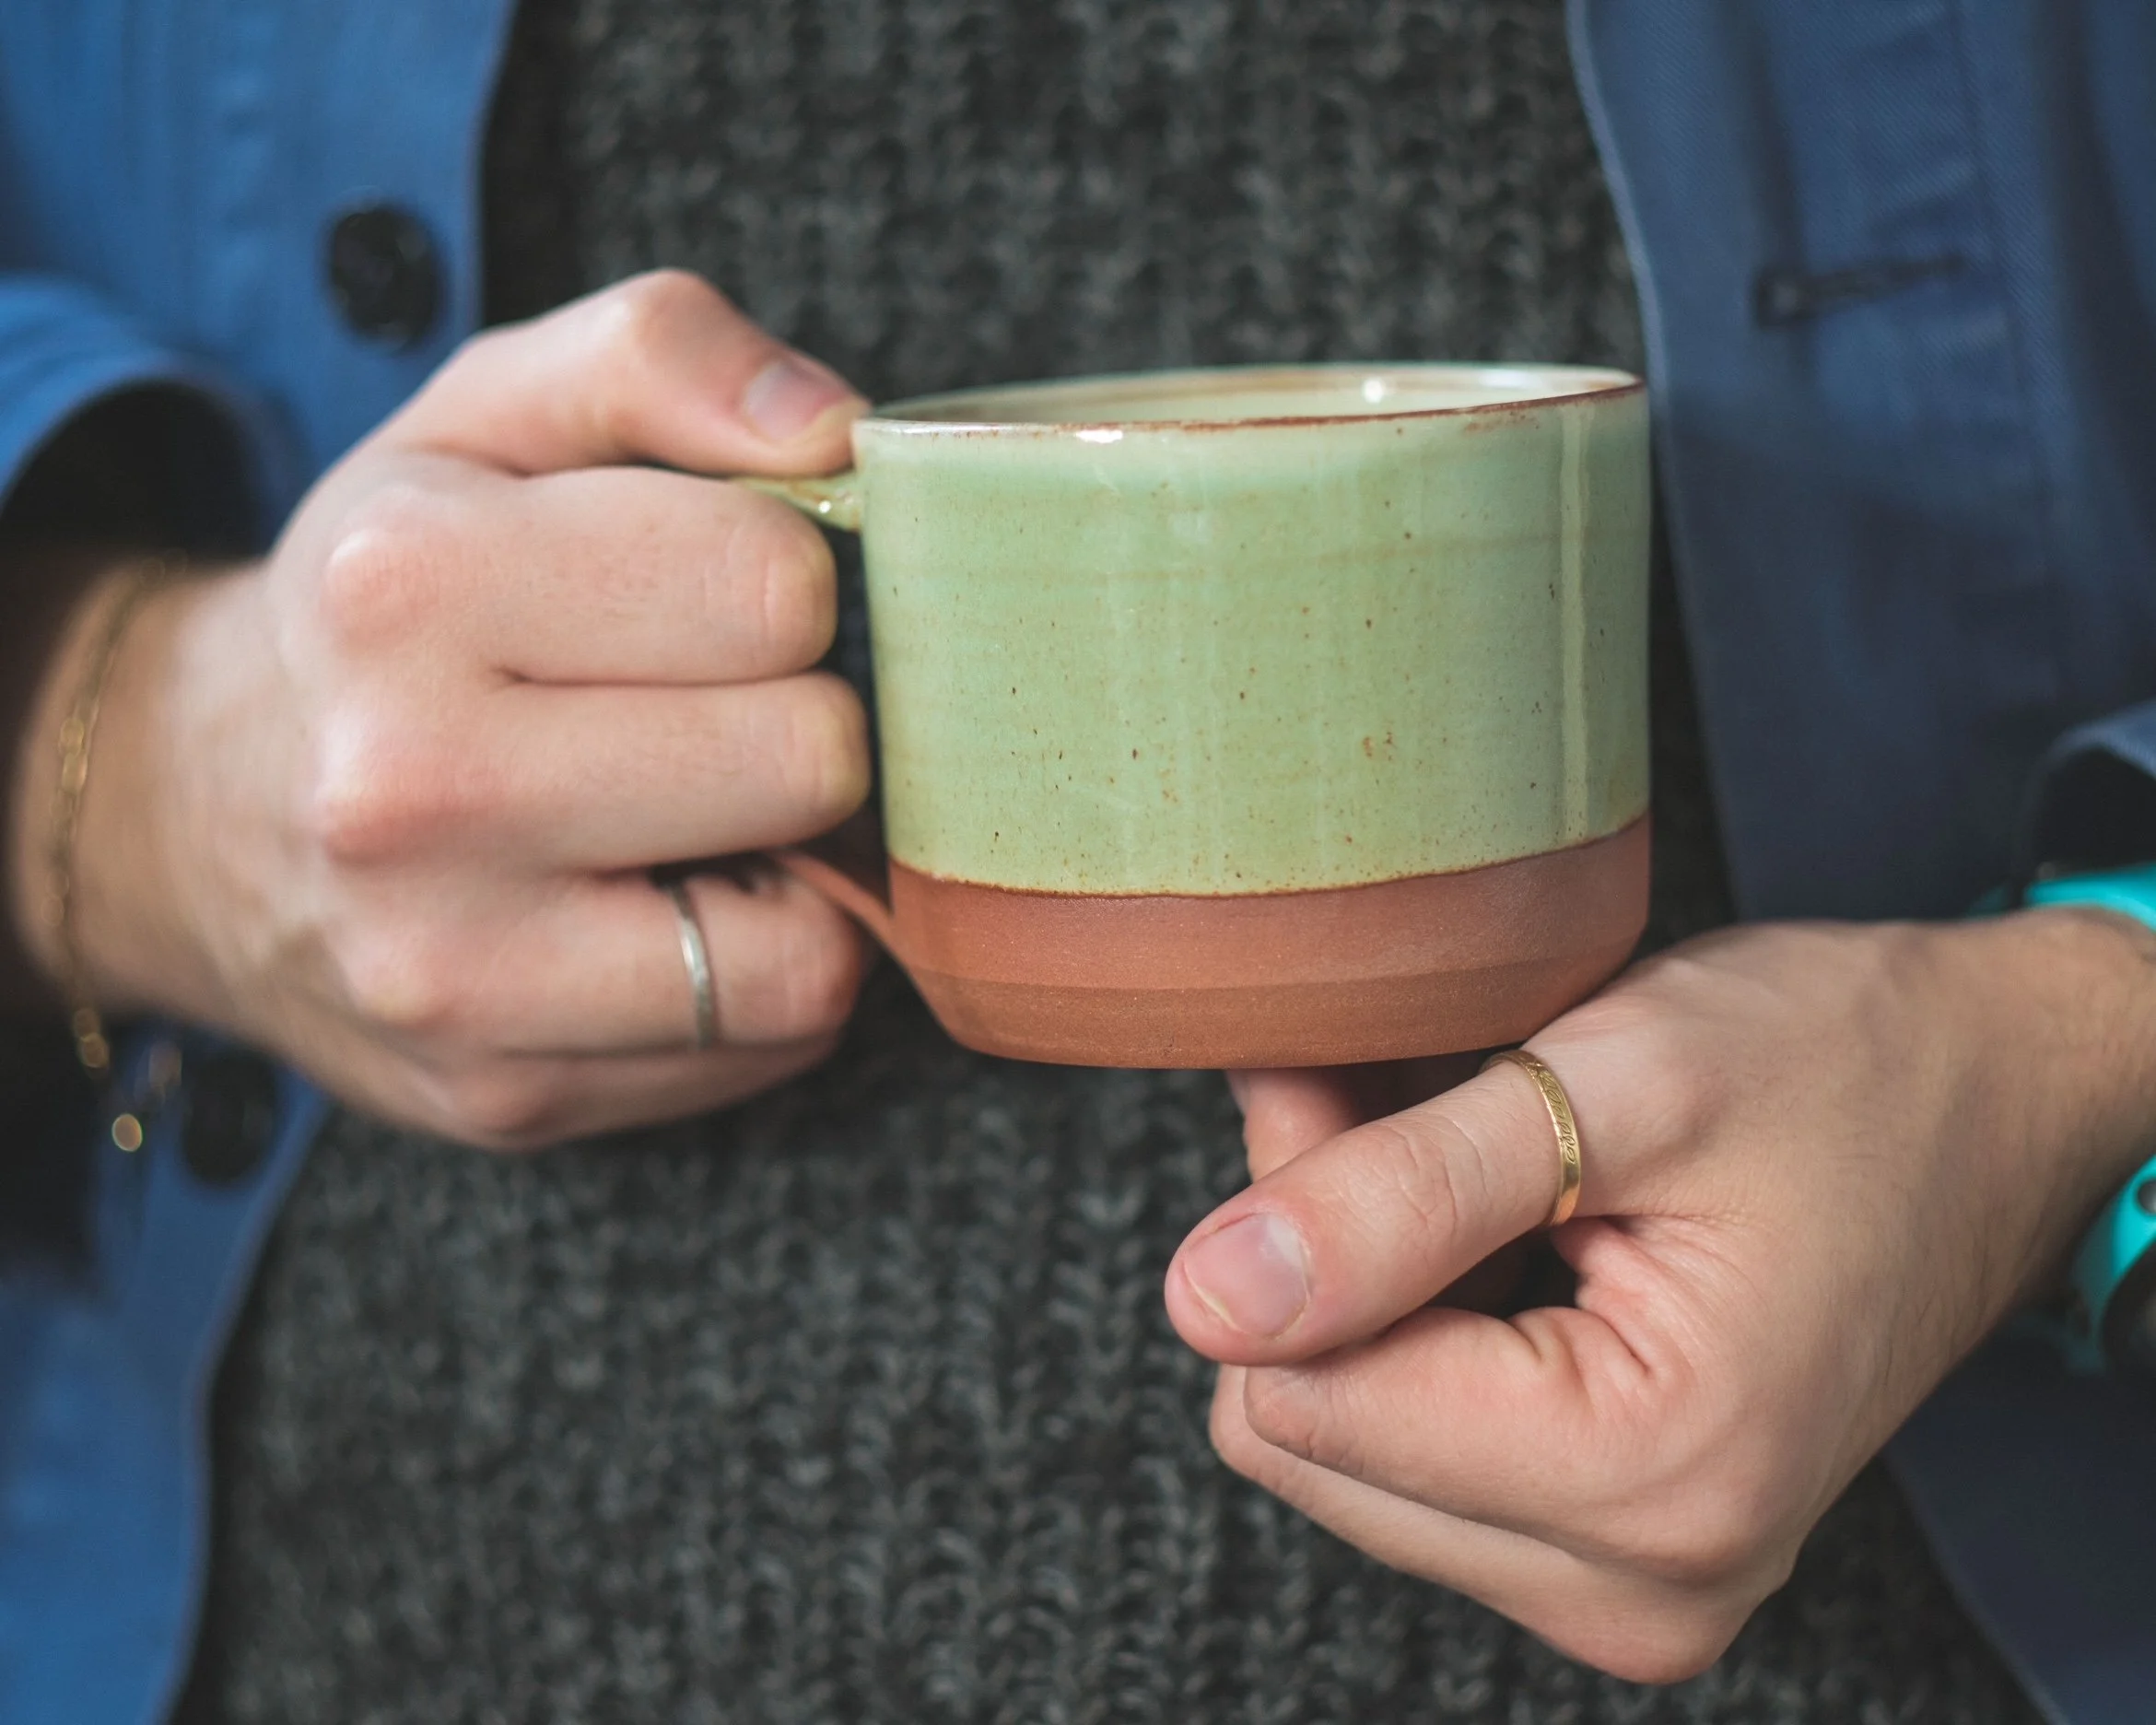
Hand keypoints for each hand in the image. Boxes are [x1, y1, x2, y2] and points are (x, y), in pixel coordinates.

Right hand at [10, 271, 875, 1145]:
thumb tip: (835, 429)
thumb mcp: (490, 415)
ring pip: (813, 946)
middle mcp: (404, 790)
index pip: (778, 585)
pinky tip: (679, 904)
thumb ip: (662, 354)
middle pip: (814, 758)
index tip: (722, 595)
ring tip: (706, 811)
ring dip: (799, 865)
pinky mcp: (503, 1093)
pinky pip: (771, 1036)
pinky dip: (769, 967)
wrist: (206, 809)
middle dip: (802, 719)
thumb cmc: (398, 595)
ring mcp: (449, 971)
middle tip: (716, 708)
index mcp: (405, 583)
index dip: (791, 580)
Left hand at [1166, 912, 2155, 1679]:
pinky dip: (1411, 1331)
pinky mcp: (1612, 1554)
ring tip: (1465, 1168)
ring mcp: (1628, 1585)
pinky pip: (1411, 1463)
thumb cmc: (1842, 1066)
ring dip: (1363, 1291)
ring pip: (1341, 1452)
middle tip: (1410, 1121)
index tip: (1352, 1098)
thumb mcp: (1615, 1082)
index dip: (1298, 1228)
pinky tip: (1479, 1232)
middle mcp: (1639, 1582)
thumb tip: (1205, 1298)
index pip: (1306, 1398)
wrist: (1995, 1099)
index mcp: (1653, 1476)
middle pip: (1308, 1437)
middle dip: (1323, 1264)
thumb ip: (1398, 1199)